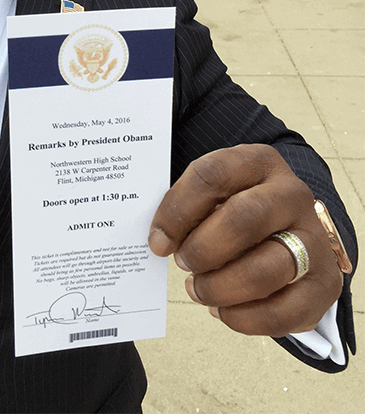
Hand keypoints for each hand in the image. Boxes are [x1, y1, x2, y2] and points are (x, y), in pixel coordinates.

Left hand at [148, 144, 342, 336]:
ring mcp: (314, 239)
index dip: (177, 210)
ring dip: (220, 287)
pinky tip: (222, 310)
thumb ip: (188, 208)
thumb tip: (160, 241)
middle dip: (203, 249)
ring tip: (198, 289)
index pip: (213, 174)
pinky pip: (283, 311)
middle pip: (244, 219)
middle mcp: (292, 194)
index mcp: (259, 162)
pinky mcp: (324, 283)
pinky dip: (244, 318)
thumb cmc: (237, 209)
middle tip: (182, 263)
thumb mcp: (216, 192)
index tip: (157, 241)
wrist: (292, 229)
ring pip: (265, 270)